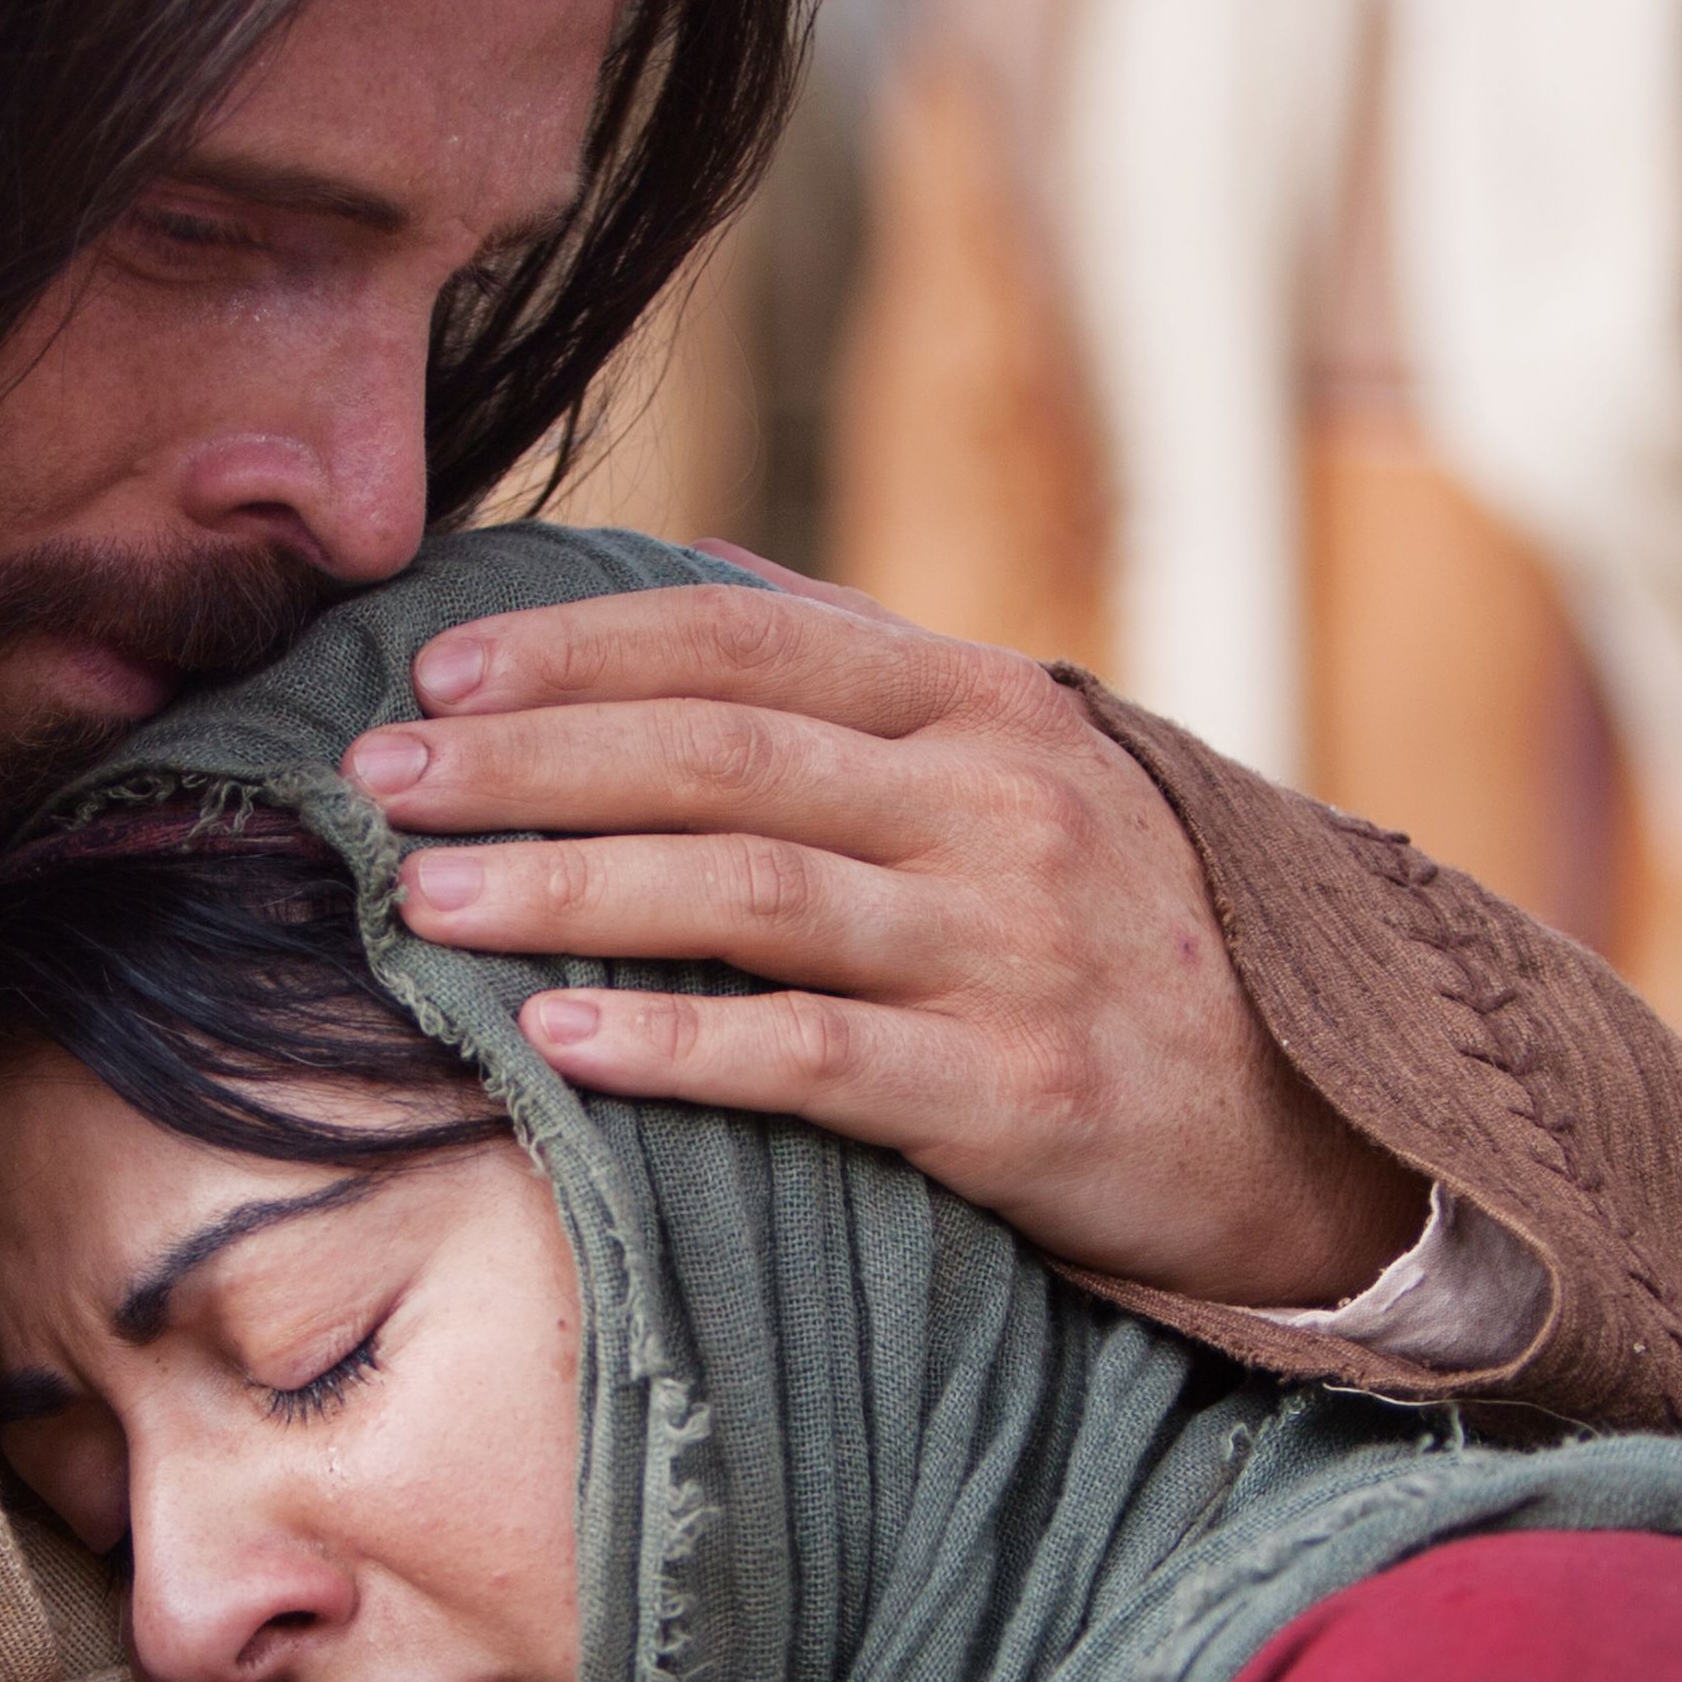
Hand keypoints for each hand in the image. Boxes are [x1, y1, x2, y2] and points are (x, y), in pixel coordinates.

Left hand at [340, 571, 1423, 1304]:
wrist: (1309, 1126)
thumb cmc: (1120, 937)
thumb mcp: (1023, 765)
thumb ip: (858, 661)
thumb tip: (680, 555)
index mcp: (985, 708)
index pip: (749, 643)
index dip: (582, 652)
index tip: (436, 676)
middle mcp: (1000, 808)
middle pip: (722, 757)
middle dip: (530, 762)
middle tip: (373, 781)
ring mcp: (1010, 950)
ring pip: (748, 894)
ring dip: (566, 890)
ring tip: (422, 899)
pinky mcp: (1014, 1095)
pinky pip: (813, 1061)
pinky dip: (677, 1044)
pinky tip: (556, 1043)